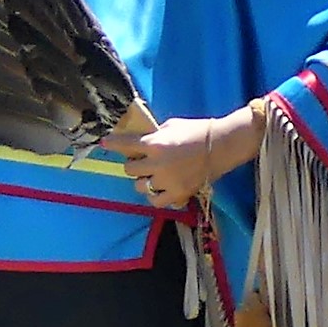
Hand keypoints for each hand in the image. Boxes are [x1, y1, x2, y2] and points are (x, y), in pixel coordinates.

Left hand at [120, 104, 262, 209]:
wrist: (222, 146)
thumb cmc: (197, 130)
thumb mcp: (171, 125)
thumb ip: (154, 135)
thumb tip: (140, 140)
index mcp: (155, 143)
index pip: (125, 144)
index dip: (113, 144)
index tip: (105, 143)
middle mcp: (157, 163)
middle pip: (129, 169)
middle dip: (133, 164)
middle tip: (141, 162)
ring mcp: (167, 181)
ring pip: (140, 187)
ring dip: (143, 180)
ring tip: (152, 176)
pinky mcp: (178, 194)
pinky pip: (156, 201)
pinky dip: (156, 196)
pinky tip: (161, 189)